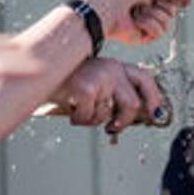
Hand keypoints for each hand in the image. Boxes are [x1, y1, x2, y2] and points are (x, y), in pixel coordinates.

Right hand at [47, 59, 169, 136]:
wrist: (37, 70)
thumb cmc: (66, 82)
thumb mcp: (93, 83)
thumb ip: (111, 94)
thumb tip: (125, 118)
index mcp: (115, 66)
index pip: (145, 79)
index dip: (153, 97)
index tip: (156, 113)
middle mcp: (111, 69)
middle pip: (133, 104)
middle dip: (123, 121)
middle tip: (112, 127)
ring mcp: (99, 77)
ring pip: (108, 114)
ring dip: (92, 119)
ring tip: (79, 109)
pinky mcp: (86, 88)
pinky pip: (88, 117)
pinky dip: (77, 119)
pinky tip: (69, 107)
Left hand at [78, 0, 190, 46]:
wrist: (110, 5)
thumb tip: (187, 0)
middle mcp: (148, 9)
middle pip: (172, 10)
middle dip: (163, 4)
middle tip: (149, 1)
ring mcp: (146, 23)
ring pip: (167, 22)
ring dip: (155, 14)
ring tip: (139, 11)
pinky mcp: (143, 36)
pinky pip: (159, 32)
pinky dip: (148, 24)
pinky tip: (136, 20)